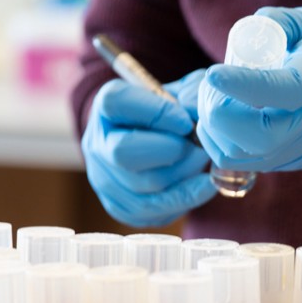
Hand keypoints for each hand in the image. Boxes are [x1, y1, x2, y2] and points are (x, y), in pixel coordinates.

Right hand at [81, 70, 214, 227]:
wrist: (156, 142)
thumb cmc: (171, 112)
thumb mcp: (182, 92)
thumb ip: (192, 92)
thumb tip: (194, 109)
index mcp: (107, 106)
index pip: (117, 103)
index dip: (156, 112)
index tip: (186, 121)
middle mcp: (97, 143)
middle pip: (122, 152)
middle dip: (169, 150)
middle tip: (195, 146)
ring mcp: (104, 178)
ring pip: (142, 185)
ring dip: (183, 174)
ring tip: (201, 160)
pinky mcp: (118, 206)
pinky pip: (151, 210)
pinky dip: (185, 198)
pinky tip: (204, 185)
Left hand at [196, 7, 301, 171]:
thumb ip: (280, 21)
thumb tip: (247, 30)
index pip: (281, 90)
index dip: (242, 84)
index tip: (213, 73)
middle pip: (248, 134)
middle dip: (216, 107)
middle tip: (216, 82)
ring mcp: (295, 150)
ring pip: (235, 153)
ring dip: (213, 127)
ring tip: (218, 98)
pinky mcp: (284, 164)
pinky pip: (236, 161)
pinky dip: (218, 139)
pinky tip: (223, 116)